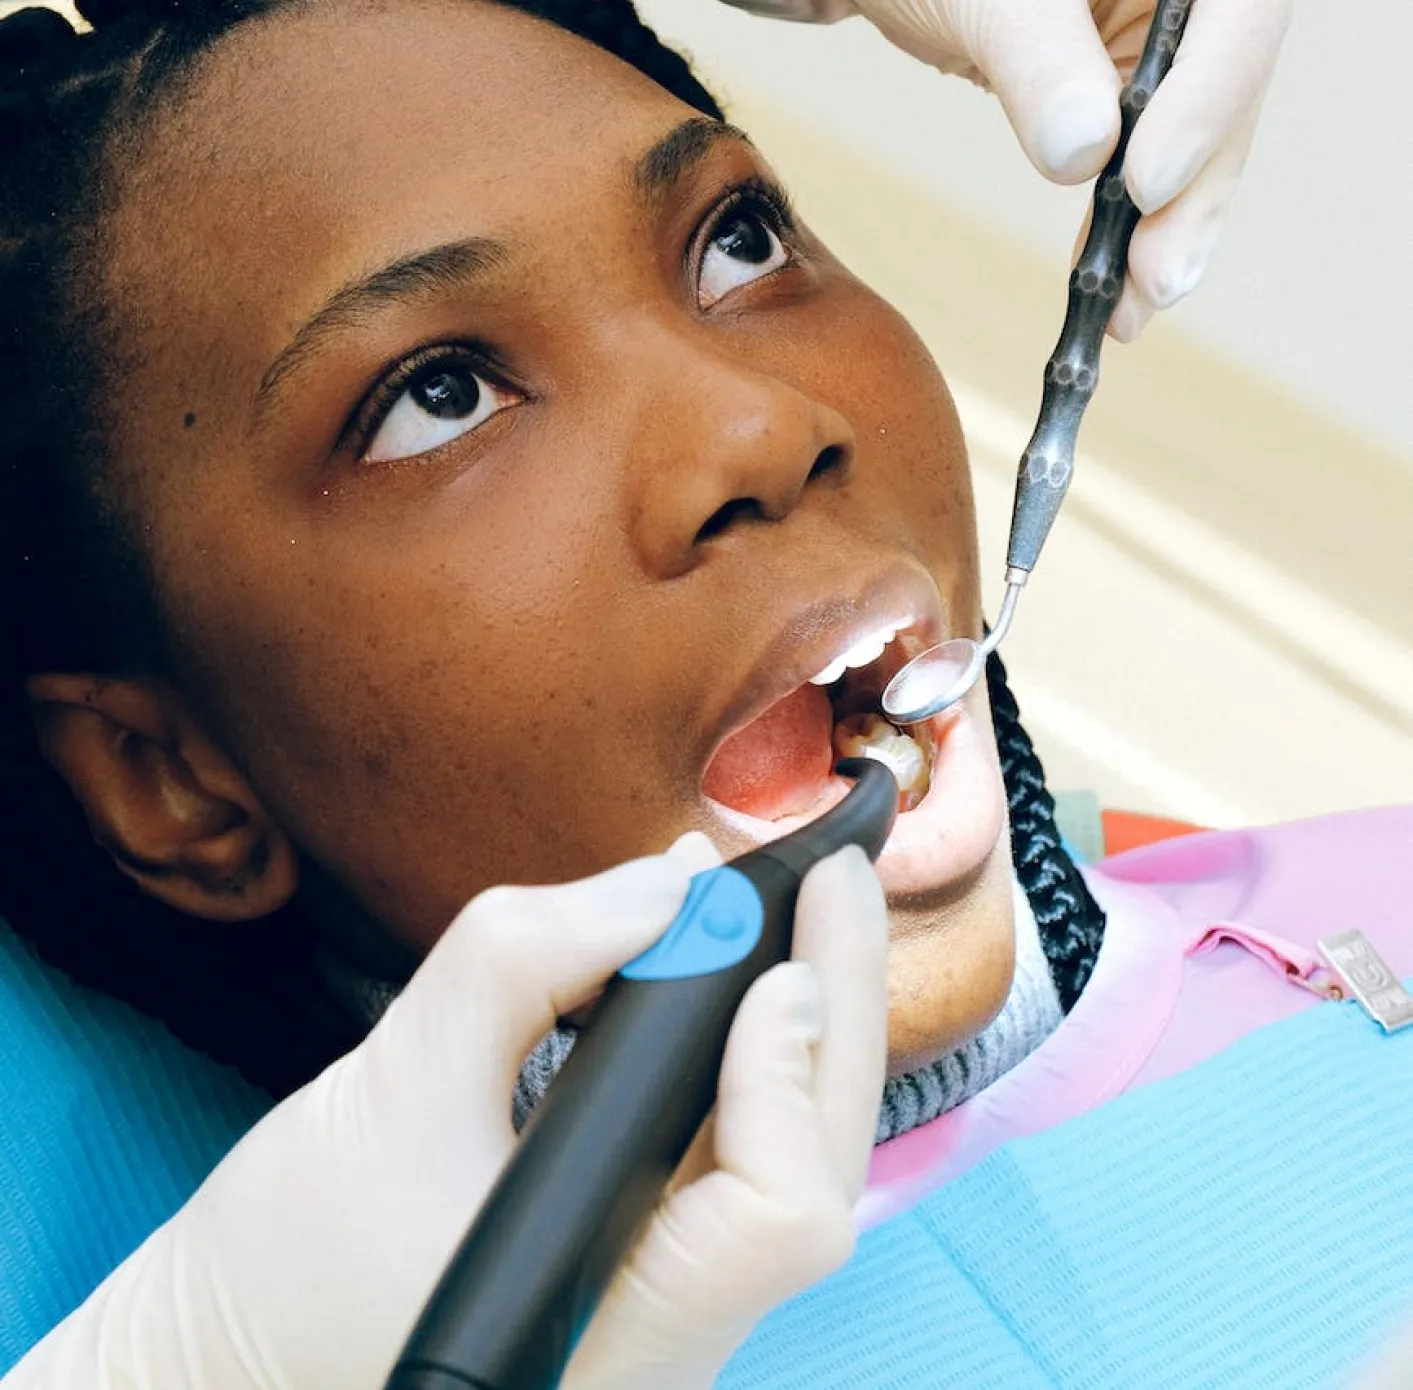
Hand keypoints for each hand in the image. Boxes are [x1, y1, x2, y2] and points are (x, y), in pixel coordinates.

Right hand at [5, 834, 888, 1389]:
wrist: (214, 1373)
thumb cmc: (277, 1277)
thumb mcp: (387, 1092)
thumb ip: (522, 962)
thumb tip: (665, 879)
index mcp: (619, 1341)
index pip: (778, 1210)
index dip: (783, 1071)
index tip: (764, 953)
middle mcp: (666, 1340)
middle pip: (811, 1168)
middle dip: (835, 1005)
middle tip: (834, 875)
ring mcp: (657, 1311)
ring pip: (785, 1159)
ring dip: (801, 1023)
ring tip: (798, 909)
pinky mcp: (632, 1273)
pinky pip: (727, 1156)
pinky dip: (740, 1056)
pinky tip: (728, 979)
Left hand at [840, 0, 1293, 339]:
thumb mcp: (987, 1)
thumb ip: (1039, 62)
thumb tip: (1086, 153)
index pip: (1241, 12)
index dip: (1209, 99)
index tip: (1145, 184)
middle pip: (1229, 92)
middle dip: (1192, 195)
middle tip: (1153, 280)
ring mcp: (1175, 43)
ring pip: (1200, 143)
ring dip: (1169, 235)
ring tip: (1129, 311)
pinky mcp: (1140, 92)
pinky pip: (1156, 164)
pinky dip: (1136, 231)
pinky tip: (1115, 295)